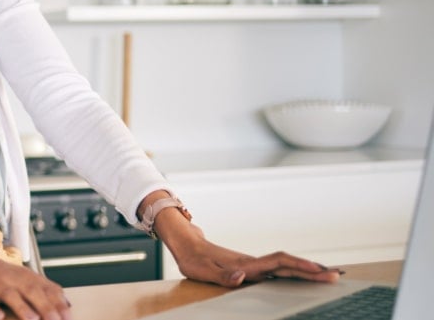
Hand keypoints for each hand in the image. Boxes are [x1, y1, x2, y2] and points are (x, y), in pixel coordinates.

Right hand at [0, 253, 70, 319]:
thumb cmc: (1, 275)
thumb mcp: (25, 278)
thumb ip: (45, 290)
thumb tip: (68, 305)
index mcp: (27, 277)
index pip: (47, 288)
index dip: (59, 303)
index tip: (68, 318)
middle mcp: (13, 280)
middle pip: (32, 291)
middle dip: (45, 307)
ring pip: (10, 295)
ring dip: (22, 307)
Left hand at [162, 220, 340, 286]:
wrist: (187, 244)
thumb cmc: (193, 259)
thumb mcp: (202, 270)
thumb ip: (222, 275)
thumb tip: (242, 277)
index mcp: (247, 264)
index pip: (279, 263)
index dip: (299, 266)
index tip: (319, 270)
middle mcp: (254, 263)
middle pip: (288, 265)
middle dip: (312, 270)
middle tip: (336, 275)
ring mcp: (254, 265)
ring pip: (285, 267)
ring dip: (306, 271)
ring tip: (328, 276)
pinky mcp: (252, 269)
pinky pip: (278, 270)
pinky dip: (294, 273)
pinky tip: (303, 277)